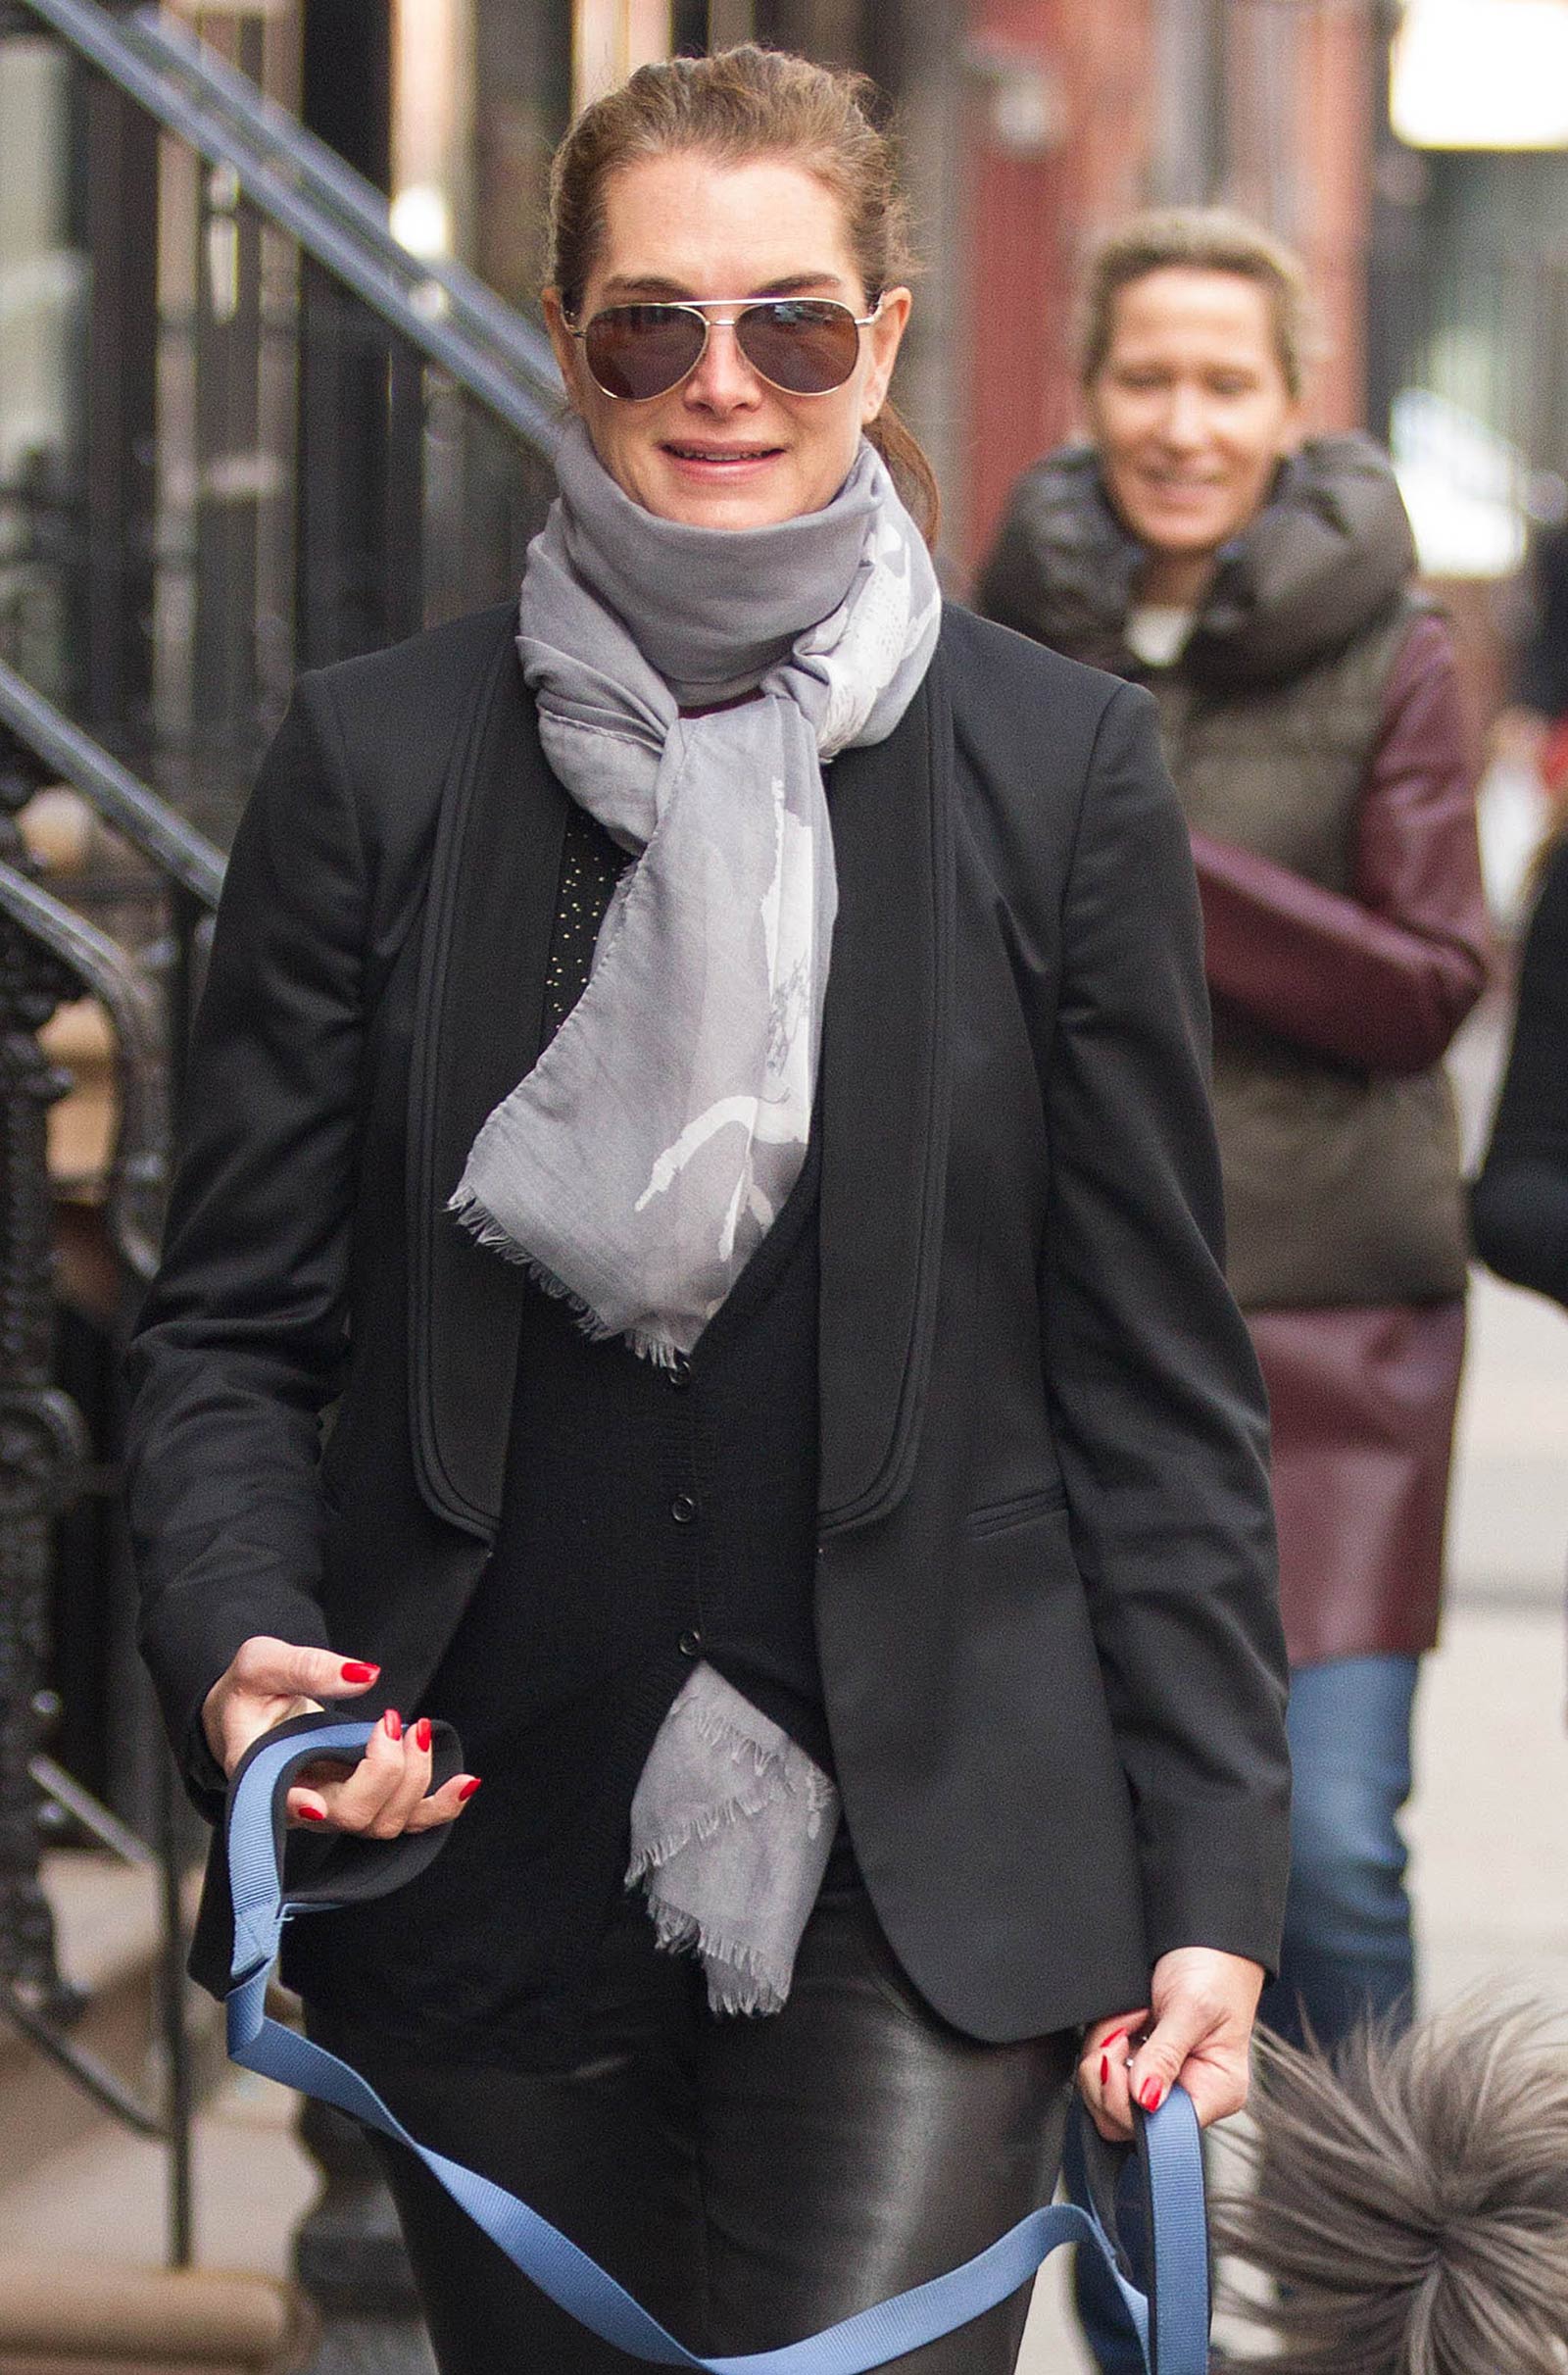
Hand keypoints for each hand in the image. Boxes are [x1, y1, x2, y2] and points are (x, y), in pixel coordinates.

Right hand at [201, 1635, 479, 1834]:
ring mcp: (335, 1807)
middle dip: (385, 1771)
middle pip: (351, 1814)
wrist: (252, 1712)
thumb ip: (305, 1667)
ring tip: (421, 1732)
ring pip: (384, 1823)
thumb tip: (364, 1676)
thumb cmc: (250, 1689)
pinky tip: (465, 1782)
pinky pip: (407, 1818)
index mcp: (260, 1773)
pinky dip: (440, 1805)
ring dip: (415, 1781)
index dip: (300, 1807)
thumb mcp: (261, 1661)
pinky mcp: (364, 1801)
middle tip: (390, 1721)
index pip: (280, 1803)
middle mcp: (300, 1802)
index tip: (318, 1803)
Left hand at [1076, 1946, 1263, 2140]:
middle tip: (1119, 2032)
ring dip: (1104, 2051)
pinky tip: (1123, 2022)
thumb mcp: (1192, 2009)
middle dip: (1108, 2074)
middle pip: (1125, 2120)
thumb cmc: (1215, 1969)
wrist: (1205, 1937)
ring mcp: (1162, 2080)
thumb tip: (1145, 2100)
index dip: (1127, 2103)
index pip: (1161, 2130)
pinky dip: (1103, 2043)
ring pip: (1107, 2096)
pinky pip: (1105, 2071)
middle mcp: (1188, 2094)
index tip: (1117, 2061)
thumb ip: (1166, 2055)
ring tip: (1126, 2020)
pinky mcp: (1140, 2063)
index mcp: (1215, 2091)